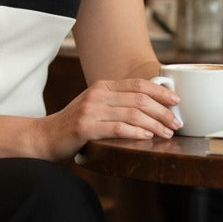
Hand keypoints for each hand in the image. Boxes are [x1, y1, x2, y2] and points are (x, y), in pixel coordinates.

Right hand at [44, 77, 183, 158]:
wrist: (46, 136)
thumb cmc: (76, 123)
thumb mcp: (96, 106)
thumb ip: (118, 102)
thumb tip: (152, 106)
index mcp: (103, 86)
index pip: (138, 84)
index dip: (160, 92)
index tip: (176, 101)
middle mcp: (97, 94)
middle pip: (139, 99)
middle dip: (163, 111)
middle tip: (176, 123)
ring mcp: (90, 110)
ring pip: (132, 114)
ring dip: (155, 125)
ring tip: (166, 133)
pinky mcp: (85, 127)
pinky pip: (117, 128)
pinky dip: (136, 132)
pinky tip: (147, 137)